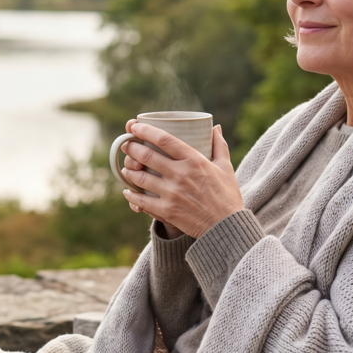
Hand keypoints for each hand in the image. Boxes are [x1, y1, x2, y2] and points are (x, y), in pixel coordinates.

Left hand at [120, 121, 242, 238]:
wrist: (226, 227)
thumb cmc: (227, 195)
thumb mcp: (225, 167)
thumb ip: (219, 145)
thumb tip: (216, 127)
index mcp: (194, 160)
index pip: (164, 139)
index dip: (146, 130)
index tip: (135, 126)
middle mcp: (180, 174)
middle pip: (147, 155)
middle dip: (131, 147)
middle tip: (126, 145)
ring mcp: (172, 193)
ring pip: (140, 177)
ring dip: (129, 171)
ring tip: (126, 168)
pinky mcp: (167, 210)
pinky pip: (141, 200)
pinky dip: (131, 195)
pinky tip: (127, 191)